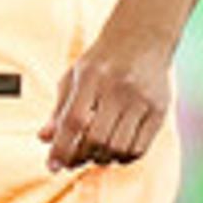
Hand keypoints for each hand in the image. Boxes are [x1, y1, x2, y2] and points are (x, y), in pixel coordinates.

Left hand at [42, 17, 171, 169]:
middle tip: (73, 161)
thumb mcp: (75, 77)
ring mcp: (142, 99)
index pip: (73, 121)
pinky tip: (115, 150)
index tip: (53, 166)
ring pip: (118, 147)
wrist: (143, 36)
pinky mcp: (159, 109)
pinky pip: (139, 147)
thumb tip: (43, 139)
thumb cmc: (102, 61)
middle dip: (80, 157)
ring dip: (102, 158)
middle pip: (96, 138)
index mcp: (92, 77)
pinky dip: (123, 157)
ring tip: (94, 154)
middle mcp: (118, 88)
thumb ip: (59, 108)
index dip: (61, 148)